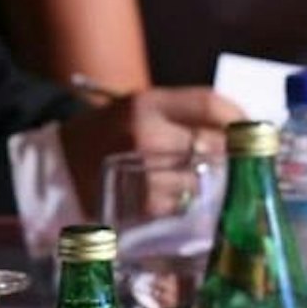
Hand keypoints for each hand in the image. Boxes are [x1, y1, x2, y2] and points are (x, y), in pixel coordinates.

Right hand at [54, 86, 241, 206]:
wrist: (55, 166)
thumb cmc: (107, 135)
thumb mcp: (139, 109)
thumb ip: (182, 115)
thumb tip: (240, 129)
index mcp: (147, 103)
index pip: (210, 104)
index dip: (238, 116)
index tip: (251, 128)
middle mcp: (146, 134)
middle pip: (214, 144)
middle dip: (231, 155)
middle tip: (239, 161)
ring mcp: (144, 172)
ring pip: (202, 178)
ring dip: (209, 183)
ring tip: (197, 180)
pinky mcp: (142, 204)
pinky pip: (182, 204)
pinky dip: (185, 202)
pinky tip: (173, 196)